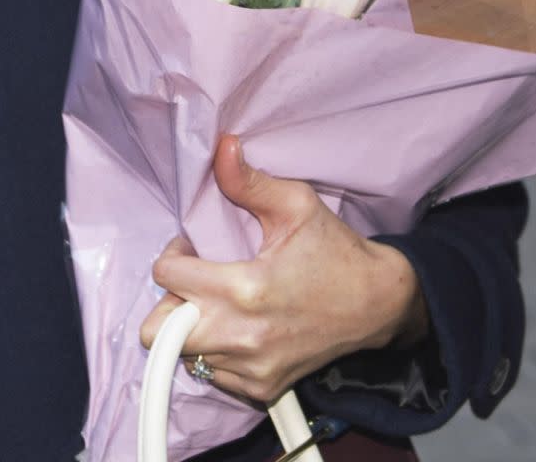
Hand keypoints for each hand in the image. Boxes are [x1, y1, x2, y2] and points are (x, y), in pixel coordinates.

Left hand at [139, 135, 429, 404]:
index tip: (195, 248)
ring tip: (220, 302)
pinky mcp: (263, 389)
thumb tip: (221, 146)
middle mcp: (241, 337)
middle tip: (197, 281)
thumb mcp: (295, 205)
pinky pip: (212, 374)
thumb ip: (248, 180)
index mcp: (244, 289)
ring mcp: (252, 370)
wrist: (379, 304)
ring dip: (191, 326)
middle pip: (157, 332)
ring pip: (183, 355)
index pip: (166, 275)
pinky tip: (240, 326)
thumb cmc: (335, 251)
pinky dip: (214, 351)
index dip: (175, 254)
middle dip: (169, 300)